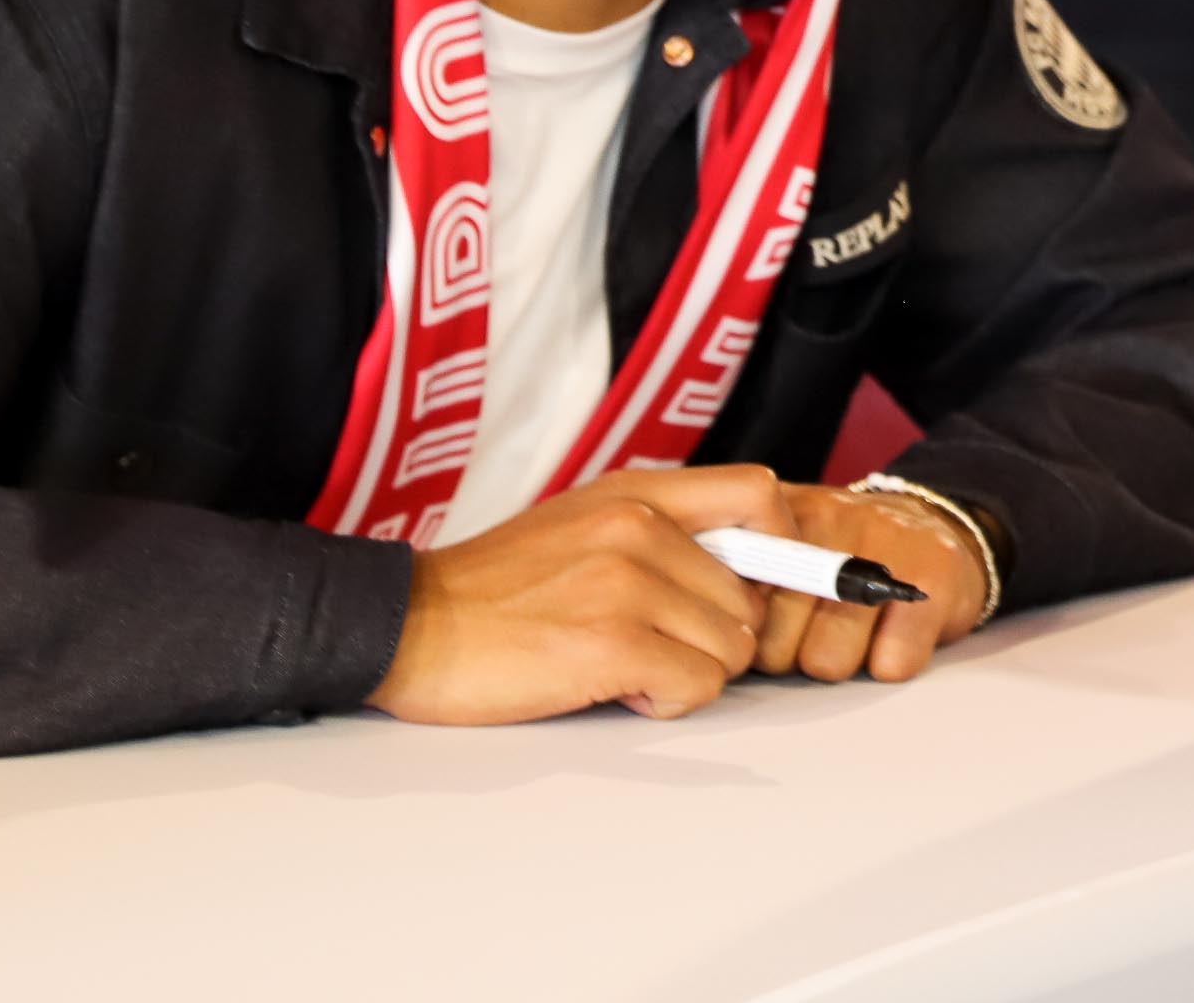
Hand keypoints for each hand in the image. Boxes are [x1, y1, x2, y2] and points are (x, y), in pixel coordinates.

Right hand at [368, 465, 798, 725]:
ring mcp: (626, 584)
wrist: (406, 626)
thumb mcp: (582, 526)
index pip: (761, 494)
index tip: (773, 587)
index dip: (786, 547)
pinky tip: (614, 688)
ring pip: (729, 649)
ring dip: (685, 672)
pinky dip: (663, 700)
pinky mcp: (611, 643)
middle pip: (750, 598)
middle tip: (649, 645)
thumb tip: (750, 571)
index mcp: (637, 493)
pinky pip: (695, 685)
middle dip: (712, 636)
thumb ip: (661, 534)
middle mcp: (639, 526)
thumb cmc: (495, 590)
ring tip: (620, 664)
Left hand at [747, 481, 990, 684]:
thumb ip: (739, 569)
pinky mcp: (934, 578)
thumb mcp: (785, 541)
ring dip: (841, 662)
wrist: (935, 525)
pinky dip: (890, 663)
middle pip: (776, 644)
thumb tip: (703, 626)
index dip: (746, 633)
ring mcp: (885, 544)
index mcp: (781, 514)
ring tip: (853, 634)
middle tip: (813, 635)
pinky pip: (891, 662)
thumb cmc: (844, 552)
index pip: (734, 600)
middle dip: (790, 656)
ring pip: (830, 661)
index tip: (761, 632)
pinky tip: (891, 637)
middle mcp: (831, 518)